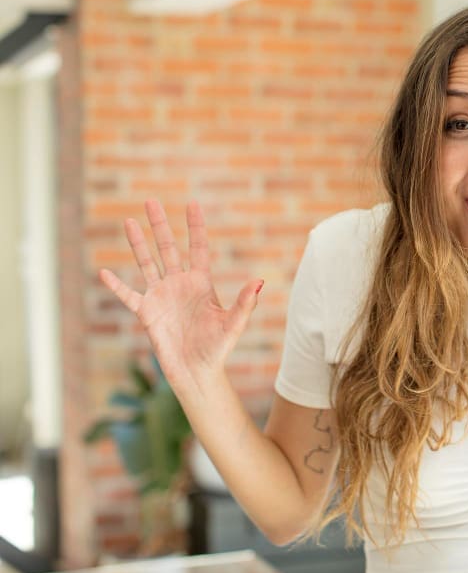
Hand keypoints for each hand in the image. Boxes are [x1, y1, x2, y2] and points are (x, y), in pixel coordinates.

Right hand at [98, 199, 262, 396]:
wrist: (197, 372)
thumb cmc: (218, 349)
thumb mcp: (233, 324)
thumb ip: (245, 302)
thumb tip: (259, 281)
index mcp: (202, 283)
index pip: (198, 248)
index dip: (195, 226)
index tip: (192, 203)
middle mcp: (180, 284)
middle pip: (169, 248)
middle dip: (160, 225)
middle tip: (151, 200)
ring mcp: (162, 296)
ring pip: (147, 263)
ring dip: (138, 243)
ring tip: (128, 221)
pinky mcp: (147, 313)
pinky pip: (128, 295)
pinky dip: (116, 285)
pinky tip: (104, 272)